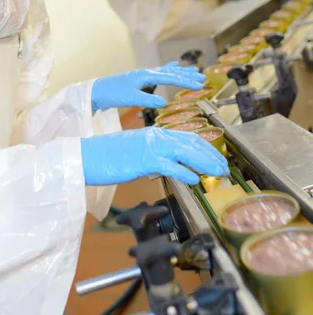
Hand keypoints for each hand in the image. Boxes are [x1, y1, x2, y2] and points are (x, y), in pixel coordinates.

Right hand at [81, 126, 229, 185]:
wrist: (90, 156)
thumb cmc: (110, 156)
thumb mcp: (137, 152)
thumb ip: (155, 155)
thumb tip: (171, 164)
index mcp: (155, 134)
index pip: (186, 137)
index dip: (205, 147)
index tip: (217, 158)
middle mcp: (155, 137)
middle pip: (190, 142)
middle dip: (211, 155)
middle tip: (224, 167)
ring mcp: (150, 148)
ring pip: (185, 151)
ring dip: (204, 162)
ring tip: (218, 173)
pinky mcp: (143, 161)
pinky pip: (169, 166)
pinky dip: (184, 172)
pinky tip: (195, 180)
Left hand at [91, 62, 205, 111]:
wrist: (98, 90)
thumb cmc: (112, 94)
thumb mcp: (130, 98)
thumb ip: (147, 99)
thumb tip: (165, 102)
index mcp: (146, 75)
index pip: (170, 78)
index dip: (185, 81)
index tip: (199, 85)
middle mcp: (147, 72)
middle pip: (171, 72)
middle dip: (186, 75)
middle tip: (202, 77)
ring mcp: (144, 74)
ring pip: (166, 71)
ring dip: (180, 71)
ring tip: (193, 70)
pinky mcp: (140, 78)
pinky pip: (160, 72)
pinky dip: (169, 69)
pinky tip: (172, 66)